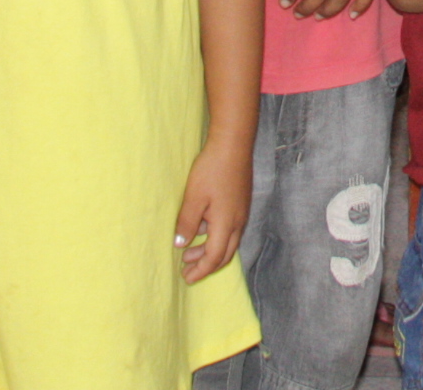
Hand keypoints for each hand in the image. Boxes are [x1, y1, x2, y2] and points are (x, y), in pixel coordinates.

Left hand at [176, 135, 251, 283]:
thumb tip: (181, 245)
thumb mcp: (194, 198)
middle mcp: (238, 222)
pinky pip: (230, 229)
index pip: (215, 258)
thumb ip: (187, 223)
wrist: (233, 145)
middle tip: (187, 270)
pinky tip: (201, 227)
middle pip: (225, 255)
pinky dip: (215, 237)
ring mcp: (242, 212)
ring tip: (188, 251)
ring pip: (228, 242)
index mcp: (227, 224)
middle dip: (206, 266)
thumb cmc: (212, 170)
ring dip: (209, 251)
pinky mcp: (241, 203)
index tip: (186, 277)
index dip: (200, 270)